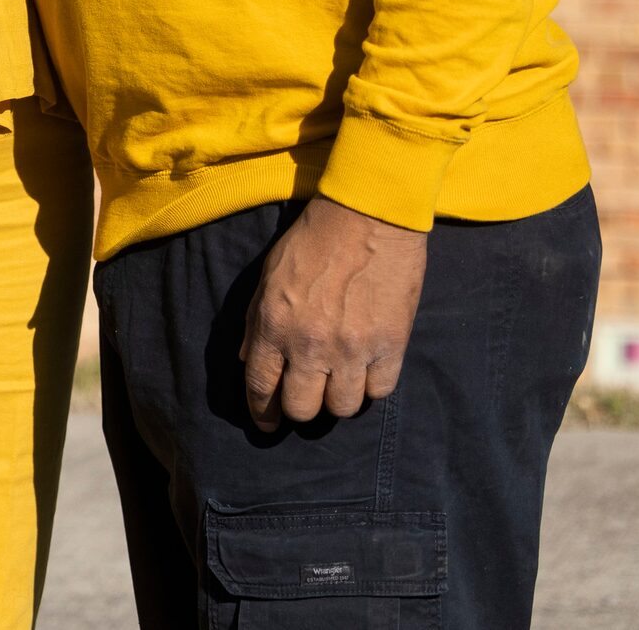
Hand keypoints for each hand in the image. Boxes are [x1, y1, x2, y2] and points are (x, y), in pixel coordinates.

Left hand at [240, 196, 427, 427]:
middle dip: (299, 408)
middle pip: (302, 408)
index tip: (267, 422)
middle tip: (306, 395)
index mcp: (273, 325)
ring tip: (338, 381)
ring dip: (337, 399)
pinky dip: (372, 386)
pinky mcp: (391, 345)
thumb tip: (248, 360)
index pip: (261, 387)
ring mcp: (353, 348)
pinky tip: (366, 370)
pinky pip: (380, 391)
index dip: (262, 412)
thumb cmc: (313, 241)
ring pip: (342, 408)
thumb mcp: (269, 277)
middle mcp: (310, 344)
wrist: (368, 216)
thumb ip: (255, 322)